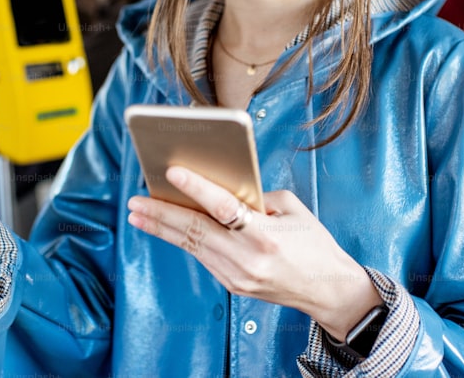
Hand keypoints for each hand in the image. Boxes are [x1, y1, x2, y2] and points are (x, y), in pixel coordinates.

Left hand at [126, 166, 382, 338]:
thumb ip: (258, 197)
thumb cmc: (314, 245)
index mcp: (265, 234)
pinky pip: (203, 256)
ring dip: (163, 228)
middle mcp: (247, 257)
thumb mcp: (292, 211)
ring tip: (138, 214)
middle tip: (135, 201)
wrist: (328, 290)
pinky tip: (166, 228)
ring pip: (192, 246)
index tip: (172, 172)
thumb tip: (223, 187)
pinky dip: (183, 240)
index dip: (195, 188)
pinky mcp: (233, 285)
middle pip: (195, 230)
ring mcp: (238, 275)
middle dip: (161, 213)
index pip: (222, 207)